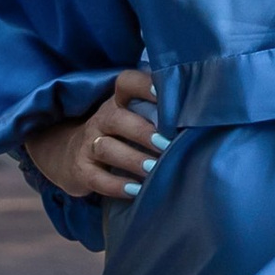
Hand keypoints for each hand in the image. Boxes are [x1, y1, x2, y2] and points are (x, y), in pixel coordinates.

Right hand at [22, 68, 163, 202]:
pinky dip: (116, 185)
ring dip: (133, 160)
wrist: (71, 157)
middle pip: (117, 119)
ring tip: (154, 170)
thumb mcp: (131, 118)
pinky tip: (136, 191)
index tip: (163, 92)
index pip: (126, 83)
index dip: (143, 85)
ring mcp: (88, 145)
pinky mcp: (81, 171)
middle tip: (166, 145)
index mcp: (117, 102)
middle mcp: (101, 119)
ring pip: (107, 149)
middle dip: (143, 132)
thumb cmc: (118, 135)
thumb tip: (202, 117)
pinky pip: (97, 178)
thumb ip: (157, 114)